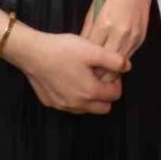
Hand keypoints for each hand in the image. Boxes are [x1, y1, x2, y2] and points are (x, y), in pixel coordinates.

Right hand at [8, 28, 128, 114]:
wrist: (32, 52)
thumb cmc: (63, 50)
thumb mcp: (93, 50)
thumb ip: (114, 60)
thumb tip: (128, 67)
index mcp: (90, 92)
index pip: (115, 96)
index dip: (117, 83)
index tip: (111, 71)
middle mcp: (77, 104)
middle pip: (102, 108)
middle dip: (106, 94)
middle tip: (100, 76)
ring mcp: (62, 106)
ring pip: (85, 109)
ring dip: (90, 98)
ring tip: (85, 77)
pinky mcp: (50, 102)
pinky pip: (69, 105)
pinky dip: (74, 97)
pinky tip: (69, 79)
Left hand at [81, 0, 160, 81]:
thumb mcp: (95, 7)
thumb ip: (89, 28)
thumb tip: (82, 47)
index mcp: (104, 23)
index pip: (91, 52)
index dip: (84, 63)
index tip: (77, 70)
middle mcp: (119, 33)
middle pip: (105, 64)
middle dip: (96, 74)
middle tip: (86, 79)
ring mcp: (132, 37)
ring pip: (118, 66)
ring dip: (108, 72)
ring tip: (98, 76)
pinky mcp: (140, 38)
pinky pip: (128, 57)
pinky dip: (119, 63)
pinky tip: (112, 65)